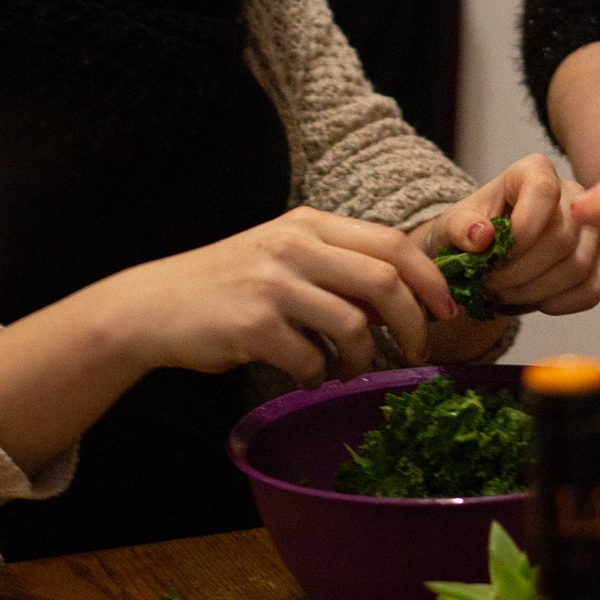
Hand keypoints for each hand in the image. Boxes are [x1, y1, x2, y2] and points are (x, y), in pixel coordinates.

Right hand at [109, 206, 452, 386]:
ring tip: (351, 370)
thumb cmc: (229, 285)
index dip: (430, 279)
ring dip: (363, 358)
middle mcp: (294, 244)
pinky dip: (318, 376)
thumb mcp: (286, 257)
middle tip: (417, 352)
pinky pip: (311, 359)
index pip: (392, 243)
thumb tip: (404, 300)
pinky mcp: (252, 324)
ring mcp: (272, 283)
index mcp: (309, 223)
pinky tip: (307, 377)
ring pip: (354, 324)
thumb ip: (340, 268)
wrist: (153, 306)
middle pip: (385, 281)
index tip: (447, 311)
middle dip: (414, 324)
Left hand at [416, 155, 599, 315]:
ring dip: (535, 291)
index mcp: (535, 171)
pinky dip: (560, 304)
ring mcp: (590, 229)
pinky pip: (592, 289)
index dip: (522, 228)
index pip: (543, 190)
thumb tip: (480, 236)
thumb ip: (458, 226)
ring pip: (578, 267)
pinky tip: (534, 301)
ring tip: (505, 295)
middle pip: (562, 238)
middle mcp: (572, 195)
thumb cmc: (470, 232)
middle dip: (519, 272)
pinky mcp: (599, 262)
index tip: (494, 254)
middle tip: (489, 286)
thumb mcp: (451, 225)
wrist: (483, 255)